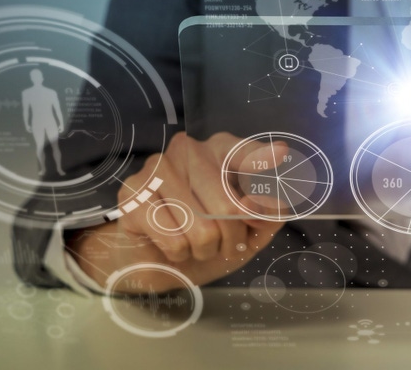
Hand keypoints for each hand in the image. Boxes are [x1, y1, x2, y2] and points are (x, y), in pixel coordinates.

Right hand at [69, 131, 287, 291]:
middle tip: (224, 244)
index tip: (278, 165)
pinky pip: (174, 240)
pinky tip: (172, 246)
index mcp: (221, 149)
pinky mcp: (133, 194)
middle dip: (232, 237)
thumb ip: (270, 215)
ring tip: (197, 245)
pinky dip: (180, 255)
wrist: (158, 262)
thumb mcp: (251, 229)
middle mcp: (189, 149)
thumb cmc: (210, 238)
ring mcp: (157, 168)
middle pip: (230, 206)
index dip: (264, 174)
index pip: (249, 154)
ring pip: (202, 227)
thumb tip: (273, 206)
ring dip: (205, 250)